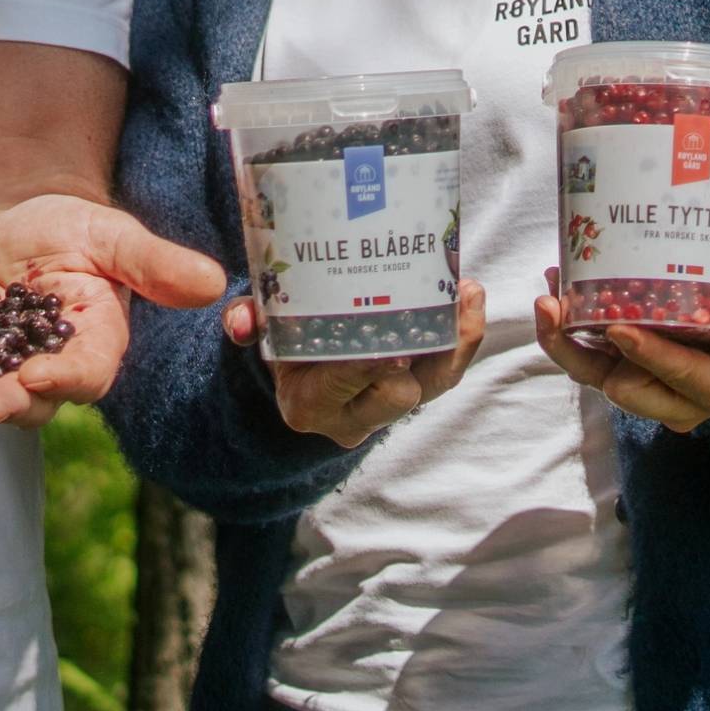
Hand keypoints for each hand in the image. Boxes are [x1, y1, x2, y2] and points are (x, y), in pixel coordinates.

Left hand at [0, 194, 229, 426]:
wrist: (1, 217)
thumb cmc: (64, 227)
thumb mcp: (111, 235)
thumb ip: (155, 263)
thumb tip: (215, 284)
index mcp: (92, 344)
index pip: (86, 375)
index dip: (64, 380)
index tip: (38, 374)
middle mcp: (47, 367)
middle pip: (34, 401)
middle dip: (9, 404)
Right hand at [230, 280, 486, 447]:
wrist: (305, 368)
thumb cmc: (284, 338)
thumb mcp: (263, 329)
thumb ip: (248, 320)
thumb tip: (238, 322)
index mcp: (308, 405)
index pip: (340, 390)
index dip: (365, 372)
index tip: (385, 351)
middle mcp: (353, 418)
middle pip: (397, 397)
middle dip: (416, 361)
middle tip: (428, 317)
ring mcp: (391, 407)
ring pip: (433, 384)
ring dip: (452, 342)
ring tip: (463, 293)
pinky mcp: (420, 389)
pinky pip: (449, 370)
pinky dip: (464, 336)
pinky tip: (471, 295)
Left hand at [532, 272, 709, 431]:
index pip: (681, 377)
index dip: (650, 356)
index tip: (620, 329)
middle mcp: (677, 401)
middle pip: (625, 388)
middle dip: (593, 354)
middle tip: (566, 306)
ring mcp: (643, 389)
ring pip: (592, 377)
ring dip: (565, 341)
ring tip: (549, 298)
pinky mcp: (618, 372)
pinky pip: (582, 362)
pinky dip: (562, 334)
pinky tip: (552, 297)